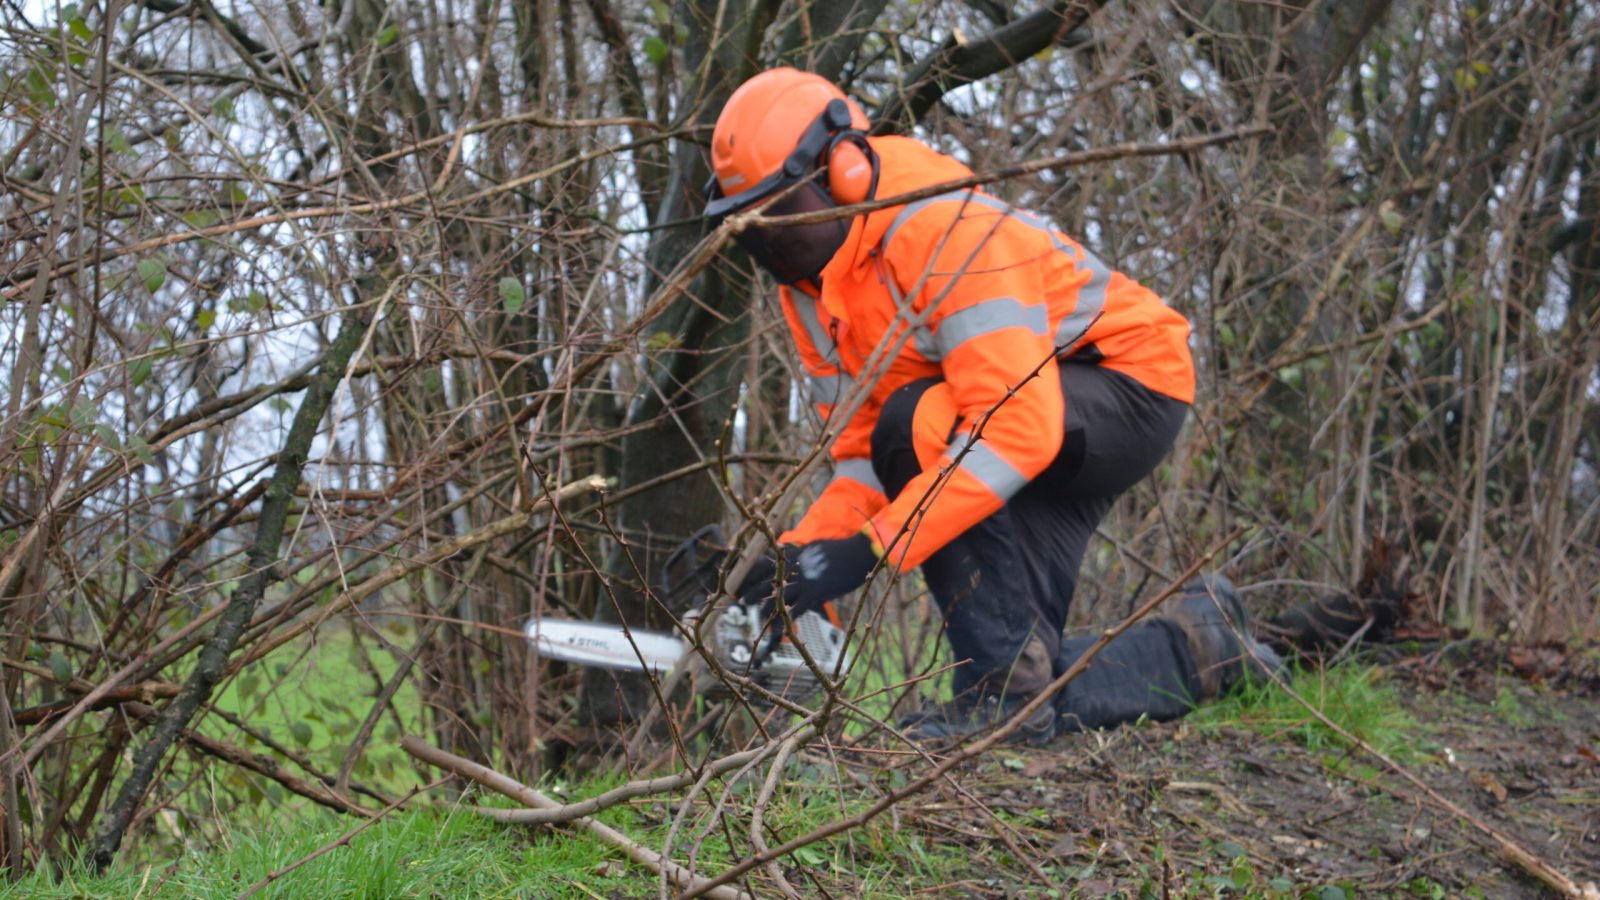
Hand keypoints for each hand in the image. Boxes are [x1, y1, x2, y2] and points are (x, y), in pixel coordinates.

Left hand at [737, 532, 878, 617]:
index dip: (751, 574)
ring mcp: (804, 581)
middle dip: (752, 593)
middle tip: (741, 602)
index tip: (742, 581)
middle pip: (766, 582)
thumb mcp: (814, 547)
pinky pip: (796, 611)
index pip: (764, 564)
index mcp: (792, 556)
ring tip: (758, 620)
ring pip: (777, 598)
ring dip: (766, 611)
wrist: (857, 552)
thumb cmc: (839, 549)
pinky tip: (780, 632)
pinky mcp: (815, 593)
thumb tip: (790, 554)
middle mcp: (794, 568)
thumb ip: (799, 553)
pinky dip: (787, 622)